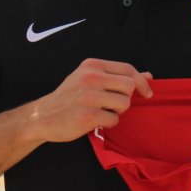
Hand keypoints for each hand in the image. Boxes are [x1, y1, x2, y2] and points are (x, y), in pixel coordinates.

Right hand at [28, 58, 152, 142]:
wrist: (41, 117)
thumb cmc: (70, 98)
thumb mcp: (89, 79)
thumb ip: (117, 76)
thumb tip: (148, 76)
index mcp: (92, 66)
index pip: (127, 69)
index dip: (141, 81)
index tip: (148, 93)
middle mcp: (90, 77)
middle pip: (129, 86)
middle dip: (126, 98)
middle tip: (111, 104)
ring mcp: (89, 96)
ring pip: (125, 103)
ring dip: (117, 112)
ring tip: (101, 112)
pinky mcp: (88, 115)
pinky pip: (114, 119)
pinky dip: (108, 123)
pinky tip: (94, 121)